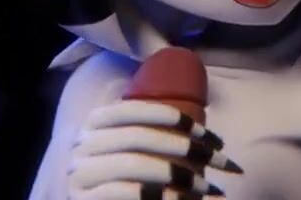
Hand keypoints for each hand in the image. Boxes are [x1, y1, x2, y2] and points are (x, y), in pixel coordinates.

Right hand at [67, 99, 240, 198]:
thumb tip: (206, 134)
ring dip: (180, 175)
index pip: (133, 110)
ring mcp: (79, 175)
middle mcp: (82, 145)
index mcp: (95, 123)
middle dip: (188, 148)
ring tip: (208, 187)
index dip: (172, 117)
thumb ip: (152, 134)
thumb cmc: (126, 180)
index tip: (208, 135)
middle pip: (140, 137)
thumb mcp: (131, 149)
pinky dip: (163, 196)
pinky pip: (129, 193)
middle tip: (221, 162)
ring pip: (135, 165)